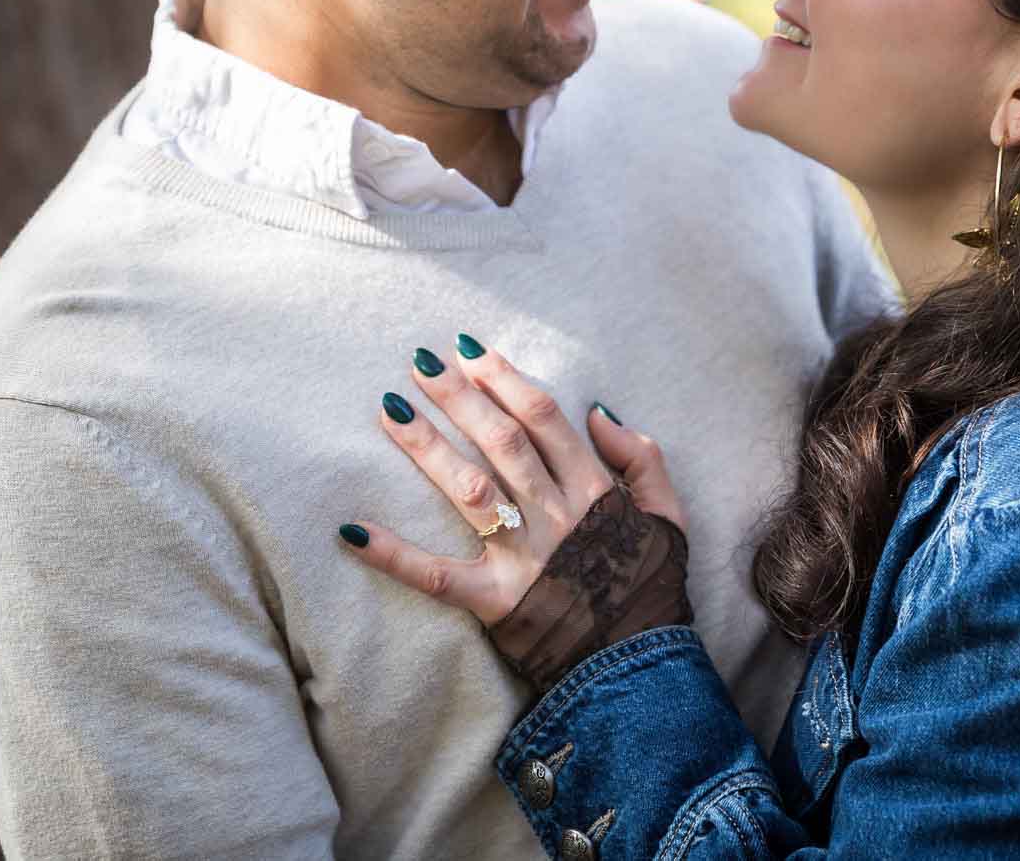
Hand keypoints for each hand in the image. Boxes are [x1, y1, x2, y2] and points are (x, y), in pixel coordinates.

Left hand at [341, 336, 684, 626]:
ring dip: (428, 447)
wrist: (639, 668)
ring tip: (390, 410)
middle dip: (459, 396)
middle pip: (501, 441)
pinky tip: (351, 530)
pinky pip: (437, 577)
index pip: (544, 419)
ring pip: (470, 489)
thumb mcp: (668, 516)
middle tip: (420, 361)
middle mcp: (556, 516)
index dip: (506, 380)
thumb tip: (599, 411)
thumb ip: (642, 459)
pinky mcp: (494, 601)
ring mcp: (523, 558)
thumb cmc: (649, 588)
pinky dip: (393, 555)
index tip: (471, 352)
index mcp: (594, 491)